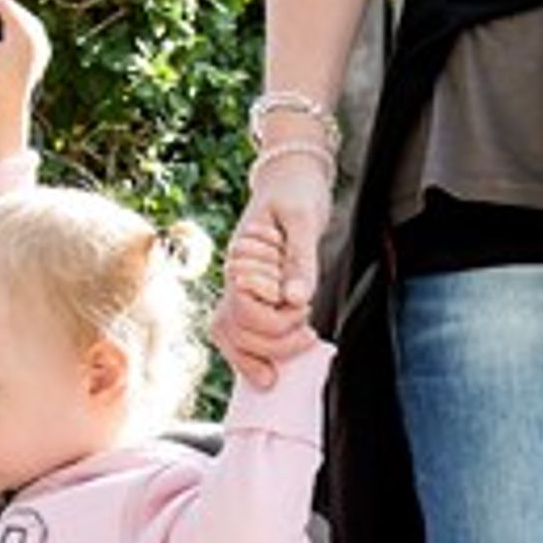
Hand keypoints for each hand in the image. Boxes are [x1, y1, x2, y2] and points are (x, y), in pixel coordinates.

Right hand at [0, 0, 48, 106]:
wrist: (15, 102)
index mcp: (24, 34)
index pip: (5, 5)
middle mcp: (37, 35)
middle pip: (15, 9)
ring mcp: (43, 42)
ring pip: (24, 17)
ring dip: (8, 12)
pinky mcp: (44, 49)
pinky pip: (31, 27)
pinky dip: (18, 23)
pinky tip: (5, 22)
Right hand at [211, 155, 329, 387]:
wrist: (291, 177)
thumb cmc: (296, 192)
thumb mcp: (304, 220)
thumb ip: (300, 260)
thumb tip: (296, 298)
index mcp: (241, 259)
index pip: (244, 312)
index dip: (276, 323)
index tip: (305, 313)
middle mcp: (233, 276)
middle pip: (236, 331)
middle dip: (274, 344)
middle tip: (310, 336)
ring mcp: (238, 286)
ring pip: (231, 336)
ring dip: (262, 353)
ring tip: (299, 346)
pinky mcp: (251, 292)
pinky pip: (242, 330)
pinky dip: (256, 351)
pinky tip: (274, 366)